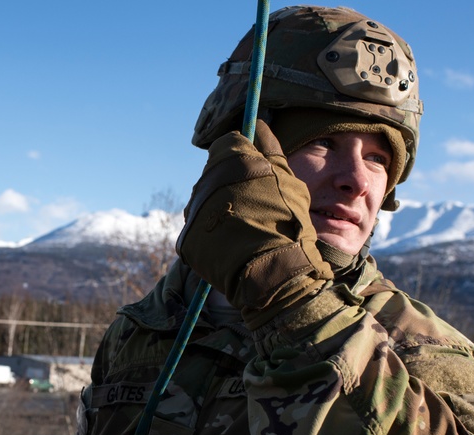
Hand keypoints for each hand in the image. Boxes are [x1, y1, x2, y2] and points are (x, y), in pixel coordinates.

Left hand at [176, 119, 332, 328]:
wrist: (271, 271)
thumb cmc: (286, 220)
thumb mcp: (287, 179)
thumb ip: (270, 148)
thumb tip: (257, 124)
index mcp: (229, 159)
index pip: (227, 144)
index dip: (242, 156)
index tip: (254, 171)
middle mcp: (204, 181)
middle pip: (213, 174)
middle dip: (229, 184)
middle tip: (254, 205)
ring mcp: (192, 212)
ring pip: (204, 202)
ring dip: (219, 209)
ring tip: (244, 229)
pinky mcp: (185, 240)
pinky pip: (198, 231)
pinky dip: (211, 237)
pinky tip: (230, 246)